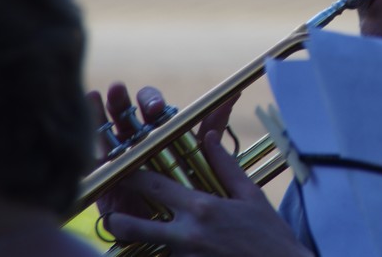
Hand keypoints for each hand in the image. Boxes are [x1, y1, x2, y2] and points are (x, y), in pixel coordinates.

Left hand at [89, 85, 307, 255]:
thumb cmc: (269, 235)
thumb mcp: (250, 196)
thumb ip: (225, 166)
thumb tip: (209, 136)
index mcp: (201, 208)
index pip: (154, 185)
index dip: (132, 175)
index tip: (120, 168)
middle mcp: (187, 235)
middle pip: (134, 226)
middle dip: (118, 220)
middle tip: (112, 214)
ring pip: (151, 249)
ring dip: (148, 244)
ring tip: (146, 235)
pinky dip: (171, 256)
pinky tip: (186, 251)